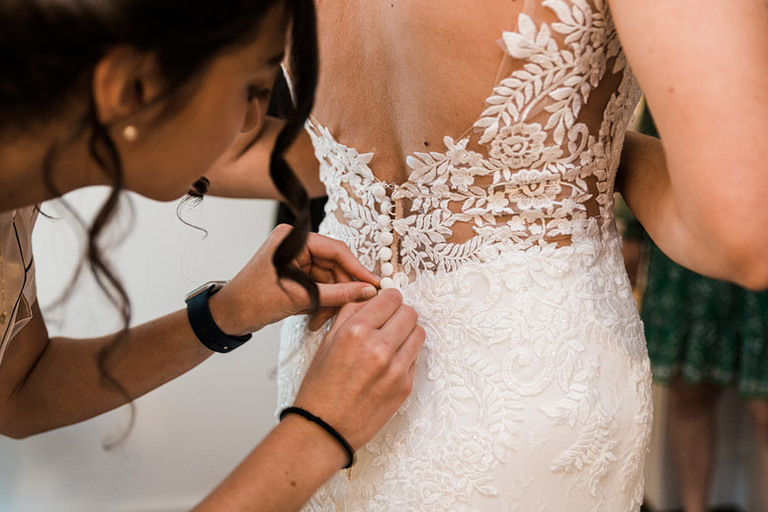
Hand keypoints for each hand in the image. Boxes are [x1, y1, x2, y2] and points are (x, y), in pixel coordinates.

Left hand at [209, 224, 379, 335]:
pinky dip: (322, 303)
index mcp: (294, 239)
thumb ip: (337, 293)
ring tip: (326, 320)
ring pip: (329, 279)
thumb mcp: (301, 297)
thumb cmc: (253, 301)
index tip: (375, 285)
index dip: (357, 269)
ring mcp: (297, 261)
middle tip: (355, 308)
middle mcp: (297, 246)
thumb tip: (368, 292)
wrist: (228, 317)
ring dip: (332, 300)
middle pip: (335, 266)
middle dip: (342, 289)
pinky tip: (317, 320)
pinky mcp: (296, 276)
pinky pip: (320, 287)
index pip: (336, 250)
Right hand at [292, 289, 425, 449]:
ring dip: (407, 332)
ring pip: (419, 333)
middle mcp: (380, 347)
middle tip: (389, 321)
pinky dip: (406, 354)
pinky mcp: (406, 386)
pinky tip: (389, 362)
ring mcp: (396, 368)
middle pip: (410, 313)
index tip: (386, 303)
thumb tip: (372, 298)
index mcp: (357, 331)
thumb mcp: (328, 341)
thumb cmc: (322, 386)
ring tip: (391, 341)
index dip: (389, 298)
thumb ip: (351, 313)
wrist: (325, 428)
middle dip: (400, 313)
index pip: (392, 298)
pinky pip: (416, 357)